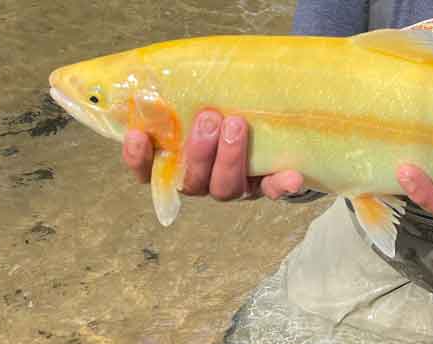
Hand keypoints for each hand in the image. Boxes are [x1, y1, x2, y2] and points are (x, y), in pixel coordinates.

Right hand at [122, 110, 303, 199]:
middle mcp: (204, 182)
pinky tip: (293, 174)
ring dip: (230, 157)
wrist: (267, 128)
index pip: (149, 172)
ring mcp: (235, 187)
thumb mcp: (201, 102)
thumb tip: (174, 62)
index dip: (139, 160)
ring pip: (225, 188)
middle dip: (199, 151)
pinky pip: (272, 191)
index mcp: (179, 165)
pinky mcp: (266, 187)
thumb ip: (185, 94)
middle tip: (209, 117)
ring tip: (237, 123)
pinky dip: (281, 184)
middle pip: (193, 181)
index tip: (138, 135)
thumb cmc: (222, 111)